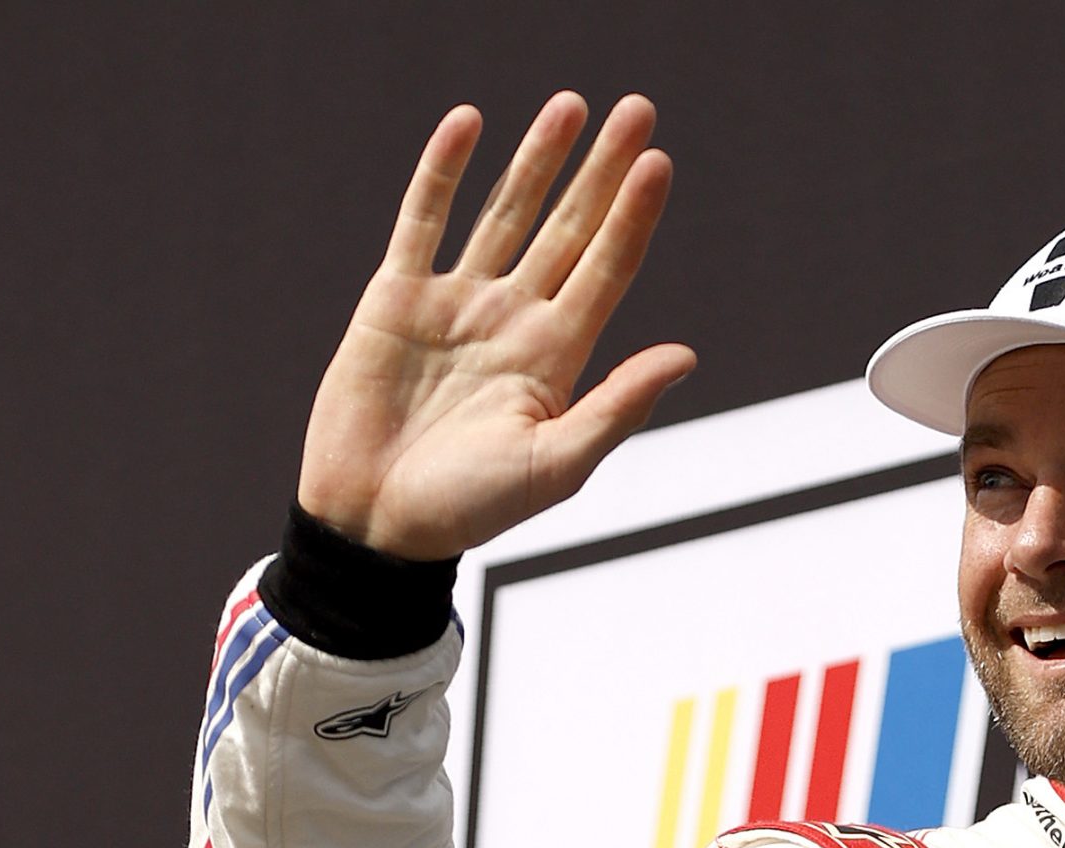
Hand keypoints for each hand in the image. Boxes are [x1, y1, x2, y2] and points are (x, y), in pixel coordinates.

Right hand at [295, 94, 696, 559]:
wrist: (377, 523)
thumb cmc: (471, 509)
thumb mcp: (557, 462)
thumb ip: (619, 405)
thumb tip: (687, 354)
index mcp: (558, 356)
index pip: (609, 268)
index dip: (634, 216)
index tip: (661, 162)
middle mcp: (515, 319)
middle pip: (570, 227)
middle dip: (603, 170)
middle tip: (638, 111)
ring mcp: (457, 304)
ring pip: (506, 213)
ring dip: (538, 160)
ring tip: (571, 106)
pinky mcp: (395, 299)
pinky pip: (422, 221)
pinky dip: (444, 172)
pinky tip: (470, 124)